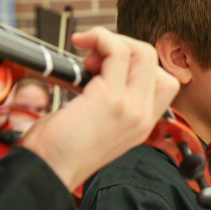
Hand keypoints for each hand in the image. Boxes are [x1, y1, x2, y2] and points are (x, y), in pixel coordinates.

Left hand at [20, 27, 179, 190]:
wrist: (48, 172)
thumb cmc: (60, 150)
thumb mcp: (96, 127)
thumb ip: (109, 101)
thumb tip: (99, 68)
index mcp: (142, 123)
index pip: (162, 81)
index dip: (135, 64)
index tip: (105, 68)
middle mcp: (143, 116)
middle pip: (154, 61)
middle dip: (123, 46)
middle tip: (93, 60)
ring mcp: (131, 108)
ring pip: (142, 53)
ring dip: (112, 41)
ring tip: (87, 57)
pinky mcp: (111, 99)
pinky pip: (117, 52)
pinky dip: (100, 38)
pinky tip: (81, 43)